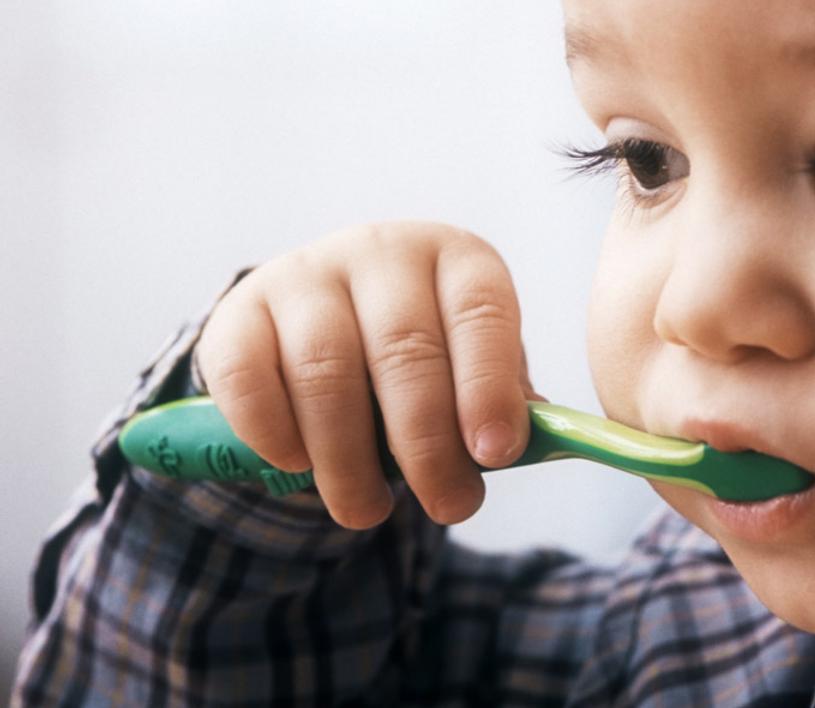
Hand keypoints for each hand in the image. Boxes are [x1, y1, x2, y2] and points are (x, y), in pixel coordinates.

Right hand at [193, 221, 544, 527]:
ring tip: (367, 511)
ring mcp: (305, 274)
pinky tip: (298, 466)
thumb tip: (525, 446)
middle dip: (428, 444)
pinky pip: (248, 376)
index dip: (488, 387)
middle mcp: (382, 252)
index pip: (481, 314)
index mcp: (456, 260)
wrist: (324, 318)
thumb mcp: (472, 362)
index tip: (496, 454)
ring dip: (348, 457)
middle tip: (447, 505)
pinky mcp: (239, 310)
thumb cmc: (425, 353)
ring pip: (325, 371)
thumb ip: (501, 400)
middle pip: (405, 351)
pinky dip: (273, 430)